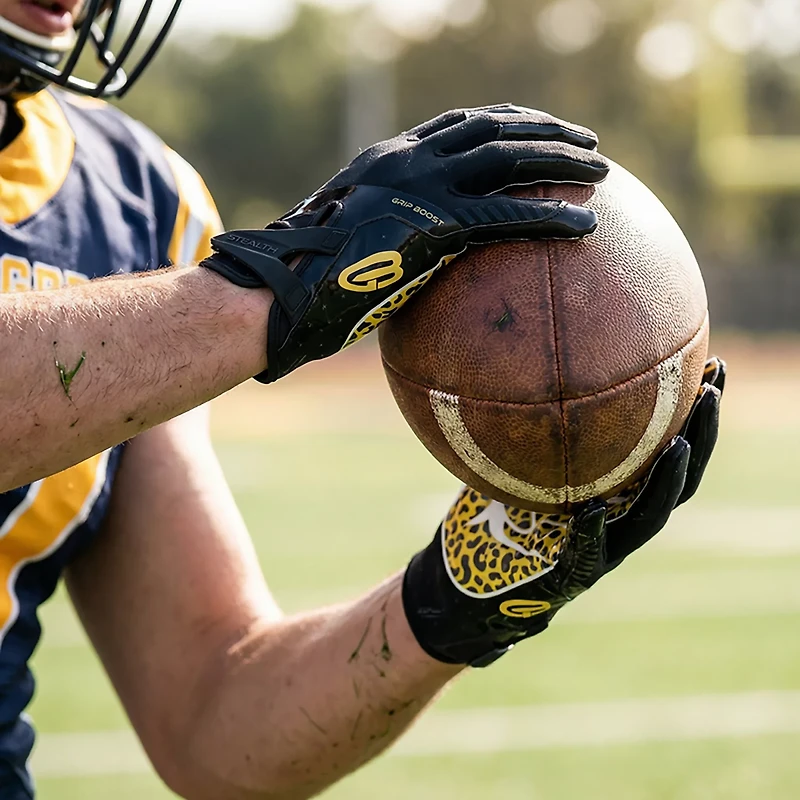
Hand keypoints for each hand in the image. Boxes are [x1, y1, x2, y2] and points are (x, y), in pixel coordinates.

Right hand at [202, 104, 608, 381]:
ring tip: (600, 170)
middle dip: (543, 130)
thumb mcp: (345, 244)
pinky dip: (548, 218)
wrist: (277, 289)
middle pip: (490, 128)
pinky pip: (502, 218)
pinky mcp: (429, 227)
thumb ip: (382, 239)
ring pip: (504, 159)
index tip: (533, 127)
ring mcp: (418, 187)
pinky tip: (586, 226)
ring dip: (558, 160)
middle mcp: (406, 159)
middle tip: (584, 141)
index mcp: (388, 159)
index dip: (502, 120)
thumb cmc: (303, 279)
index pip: (456, 124)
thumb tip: (404, 268)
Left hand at [403, 357, 724, 666]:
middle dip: (700, 437)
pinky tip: (592, 510)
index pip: (669, 451)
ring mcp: (601, 553)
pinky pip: (587, 555)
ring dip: (666, 482)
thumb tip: (522, 367)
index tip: (713, 367)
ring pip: (648, 520)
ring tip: (680, 444)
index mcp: (616, 496)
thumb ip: (531, 430)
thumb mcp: (518, 466)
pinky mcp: (570, 577)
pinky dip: (592, 532)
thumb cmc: (498, 522)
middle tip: (712, 391)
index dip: (695, 416)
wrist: (475, 589)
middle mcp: (619, 522)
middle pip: (678, 480)